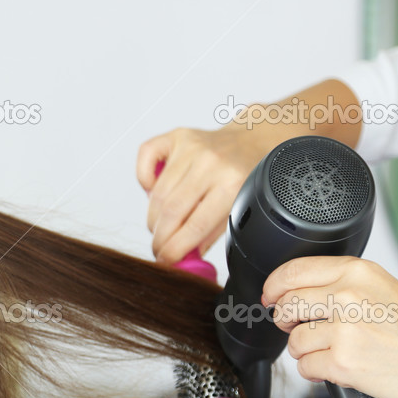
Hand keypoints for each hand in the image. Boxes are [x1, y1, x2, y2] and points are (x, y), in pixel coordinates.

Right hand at [136, 125, 273, 263]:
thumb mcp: (238, 208)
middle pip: (170, 210)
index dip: (175, 248)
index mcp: (232, 183)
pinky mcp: (178, 136)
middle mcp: (210, 163)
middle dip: (160, 238)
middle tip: (159, 250)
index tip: (166, 261)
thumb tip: (184, 259)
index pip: (195, 225)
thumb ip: (210, 234)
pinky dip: (144, 179)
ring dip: (153, 218)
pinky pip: (145, 156)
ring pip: (157, 193)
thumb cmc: (245, 175)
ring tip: (160, 227)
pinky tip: (154, 191)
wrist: (253, 139)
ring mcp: (192, 147)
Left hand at [262, 256, 397, 397]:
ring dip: (305, 352)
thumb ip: (344, 286)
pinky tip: (337, 370)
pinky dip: (316, 373)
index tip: (271, 297)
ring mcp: (346, 330)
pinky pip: (305, 367)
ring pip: (293, 340)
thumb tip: (299, 290)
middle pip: (286, 305)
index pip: (294, 271)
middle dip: (285, 321)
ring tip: (330, 352)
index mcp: (359, 273)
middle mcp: (350, 296)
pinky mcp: (344, 362)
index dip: (274, 287)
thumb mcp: (386, 290)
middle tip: (296, 328)